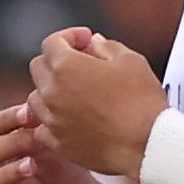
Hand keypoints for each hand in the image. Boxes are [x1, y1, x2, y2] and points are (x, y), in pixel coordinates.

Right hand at [0, 103, 111, 183]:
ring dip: (5, 173)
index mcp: (2, 148)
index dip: (7, 119)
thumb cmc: (69, 171)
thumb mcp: (59, 144)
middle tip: (34, 141)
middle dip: (9, 145)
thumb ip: (44, 126)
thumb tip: (38, 98)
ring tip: (30, 167)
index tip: (30, 114)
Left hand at [25, 27, 166, 180]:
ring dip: (51, 90)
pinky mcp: (57, 143)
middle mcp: (52, 93)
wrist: (147, 146)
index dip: (69, 37)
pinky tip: (71, 119)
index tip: (84, 40)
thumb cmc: (142, 104)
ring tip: (76, 93)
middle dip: (57, 61)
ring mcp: (51, 120)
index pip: (51, 43)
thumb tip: (94, 43)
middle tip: (81, 64)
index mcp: (67, 67)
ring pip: (36, 98)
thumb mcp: (131, 62)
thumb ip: (107, 47)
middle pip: (39, 67)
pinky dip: (52, 120)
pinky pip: (42, 127)